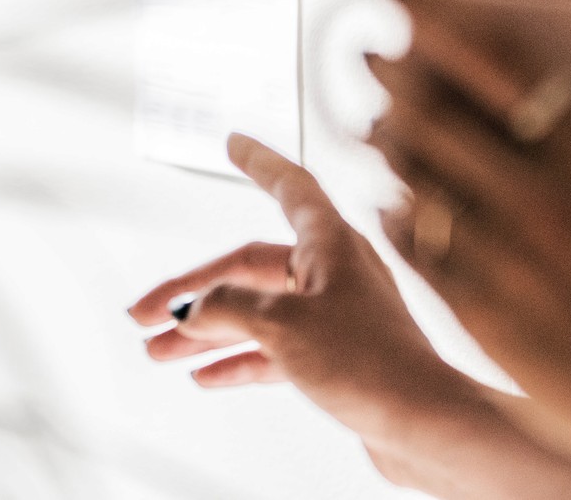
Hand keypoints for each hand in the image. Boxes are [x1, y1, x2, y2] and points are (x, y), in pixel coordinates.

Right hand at [127, 136, 570, 499]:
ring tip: (159, 353)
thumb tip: (193, 309)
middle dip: (193, 292)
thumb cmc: (371, 366)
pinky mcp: (337, 359)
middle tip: (144, 314)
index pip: (289, 185)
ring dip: (206, 334)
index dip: (257, 160)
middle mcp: (334, 272)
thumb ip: (230, 310)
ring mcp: (335, 317)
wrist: (426, 429)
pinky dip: (238, 361)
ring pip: (256, 313)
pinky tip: (206, 376)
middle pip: (249, 268)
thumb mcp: (284, 328)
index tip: (233, 140)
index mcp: (331, 244)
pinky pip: (274, 350)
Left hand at [367, 3, 570, 499]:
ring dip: (382, 137)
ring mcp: (502, 255)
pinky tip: (388, 194)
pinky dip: (394, 209)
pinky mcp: (475, 306)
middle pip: (437, 113)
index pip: (500, 67)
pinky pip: (413, 240)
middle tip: (370, 51)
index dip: (442, 26)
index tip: (409, 0)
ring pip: (413, 174)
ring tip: (372, 120)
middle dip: (391, 73)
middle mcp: (541, 200)